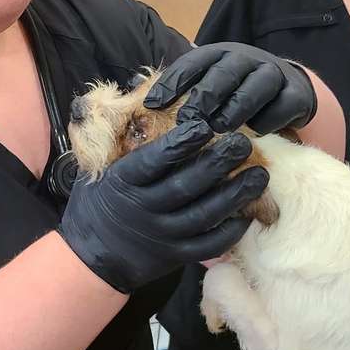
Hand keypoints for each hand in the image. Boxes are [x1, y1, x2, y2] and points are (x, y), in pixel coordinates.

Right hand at [58, 121, 267, 293]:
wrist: (91, 256)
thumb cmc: (100, 201)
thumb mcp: (102, 169)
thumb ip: (123, 140)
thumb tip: (144, 92)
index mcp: (123, 183)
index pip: (154, 161)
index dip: (180, 144)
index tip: (204, 125)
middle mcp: (143, 210)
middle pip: (186, 185)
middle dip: (218, 163)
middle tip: (243, 144)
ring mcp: (161, 236)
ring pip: (204, 215)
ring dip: (235, 195)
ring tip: (259, 176)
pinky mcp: (175, 257)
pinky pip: (208, 245)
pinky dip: (230, 231)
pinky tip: (247, 213)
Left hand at [145, 43, 316, 133]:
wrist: (287, 88)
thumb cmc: (236, 90)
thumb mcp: (209, 83)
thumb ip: (181, 91)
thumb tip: (139, 100)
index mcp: (218, 54)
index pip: (191, 63)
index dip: (171, 83)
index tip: (151, 105)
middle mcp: (245, 59)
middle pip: (222, 73)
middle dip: (203, 97)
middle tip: (188, 121)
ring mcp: (272, 75)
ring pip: (253, 88)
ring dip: (235, 109)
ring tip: (219, 128)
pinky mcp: (296, 95)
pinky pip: (280, 108)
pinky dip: (267, 121)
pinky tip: (254, 134)